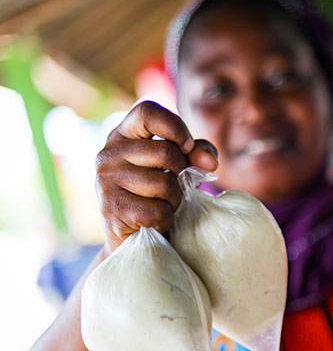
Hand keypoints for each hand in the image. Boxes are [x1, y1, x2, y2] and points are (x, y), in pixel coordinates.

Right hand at [95, 101, 217, 251]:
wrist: (134, 239)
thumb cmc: (158, 195)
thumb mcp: (178, 166)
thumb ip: (196, 152)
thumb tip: (209, 161)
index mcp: (123, 135)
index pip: (147, 111)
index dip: (175, 126)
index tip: (188, 147)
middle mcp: (108, 154)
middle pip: (166, 151)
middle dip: (181, 174)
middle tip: (172, 188)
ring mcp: (105, 181)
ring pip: (165, 183)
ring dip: (174, 199)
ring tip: (161, 205)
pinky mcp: (112, 210)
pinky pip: (158, 211)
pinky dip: (166, 219)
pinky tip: (152, 221)